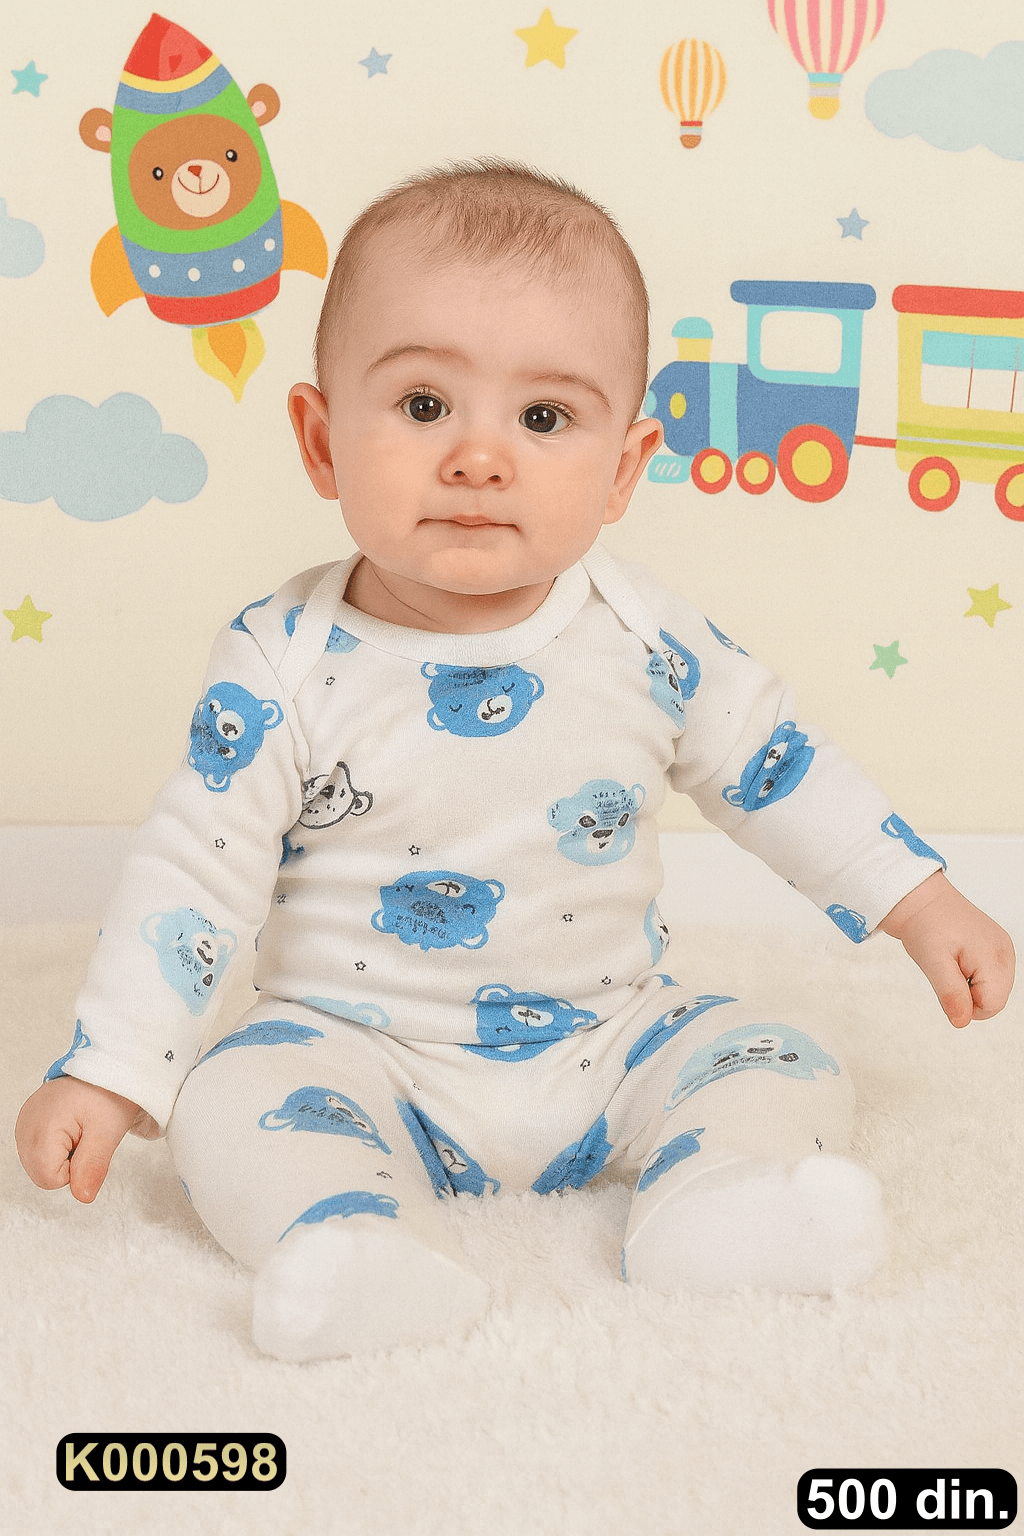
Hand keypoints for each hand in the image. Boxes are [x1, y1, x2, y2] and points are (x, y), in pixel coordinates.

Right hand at [15, 1076, 142, 1202]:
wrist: (106, 1065)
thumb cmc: (108, 1092)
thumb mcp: (108, 1130)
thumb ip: (93, 1165)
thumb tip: (82, 1197)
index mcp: (41, 1129)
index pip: (50, 1180)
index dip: (75, 1170)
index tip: (89, 1143)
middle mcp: (25, 1126)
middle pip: (41, 1175)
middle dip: (68, 1164)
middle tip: (86, 1135)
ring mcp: (24, 1123)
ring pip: (40, 1165)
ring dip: (63, 1155)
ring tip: (79, 1128)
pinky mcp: (29, 1121)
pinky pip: (39, 1150)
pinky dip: (57, 1145)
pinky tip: (70, 1127)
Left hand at [880, 870, 1015, 1027]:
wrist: (919, 898)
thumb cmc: (924, 925)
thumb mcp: (932, 961)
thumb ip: (950, 992)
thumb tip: (962, 1021)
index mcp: (994, 955)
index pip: (992, 1005)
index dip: (966, 1005)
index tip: (946, 983)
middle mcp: (1005, 951)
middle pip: (996, 999)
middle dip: (969, 995)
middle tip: (947, 971)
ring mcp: (1002, 947)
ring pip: (993, 989)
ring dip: (970, 985)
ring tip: (951, 962)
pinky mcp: (995, 946)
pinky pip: (989, 976)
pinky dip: (971, 975)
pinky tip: (957, 958)